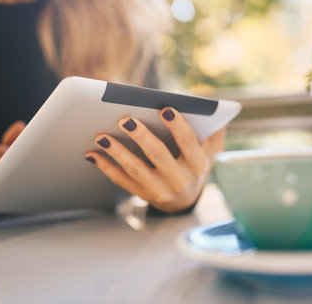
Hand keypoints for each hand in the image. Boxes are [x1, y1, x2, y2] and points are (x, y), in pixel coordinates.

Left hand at [85, 108, 224, 212]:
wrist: (184, 202)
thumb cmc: (195, 166)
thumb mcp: (211, 152)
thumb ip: (215, 132)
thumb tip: (218, 112)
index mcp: (197, 164)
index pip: (188, 142)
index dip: (177, 125)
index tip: (164, 108)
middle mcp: (179, 179)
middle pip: (158, 155)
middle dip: (141, 136)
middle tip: (125, 119)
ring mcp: (159, 189)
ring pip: (136, 169)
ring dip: (117, 152)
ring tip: (101, 136)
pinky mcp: (142, 194)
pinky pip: (122, 180)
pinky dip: (106, 167)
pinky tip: (92, 154)